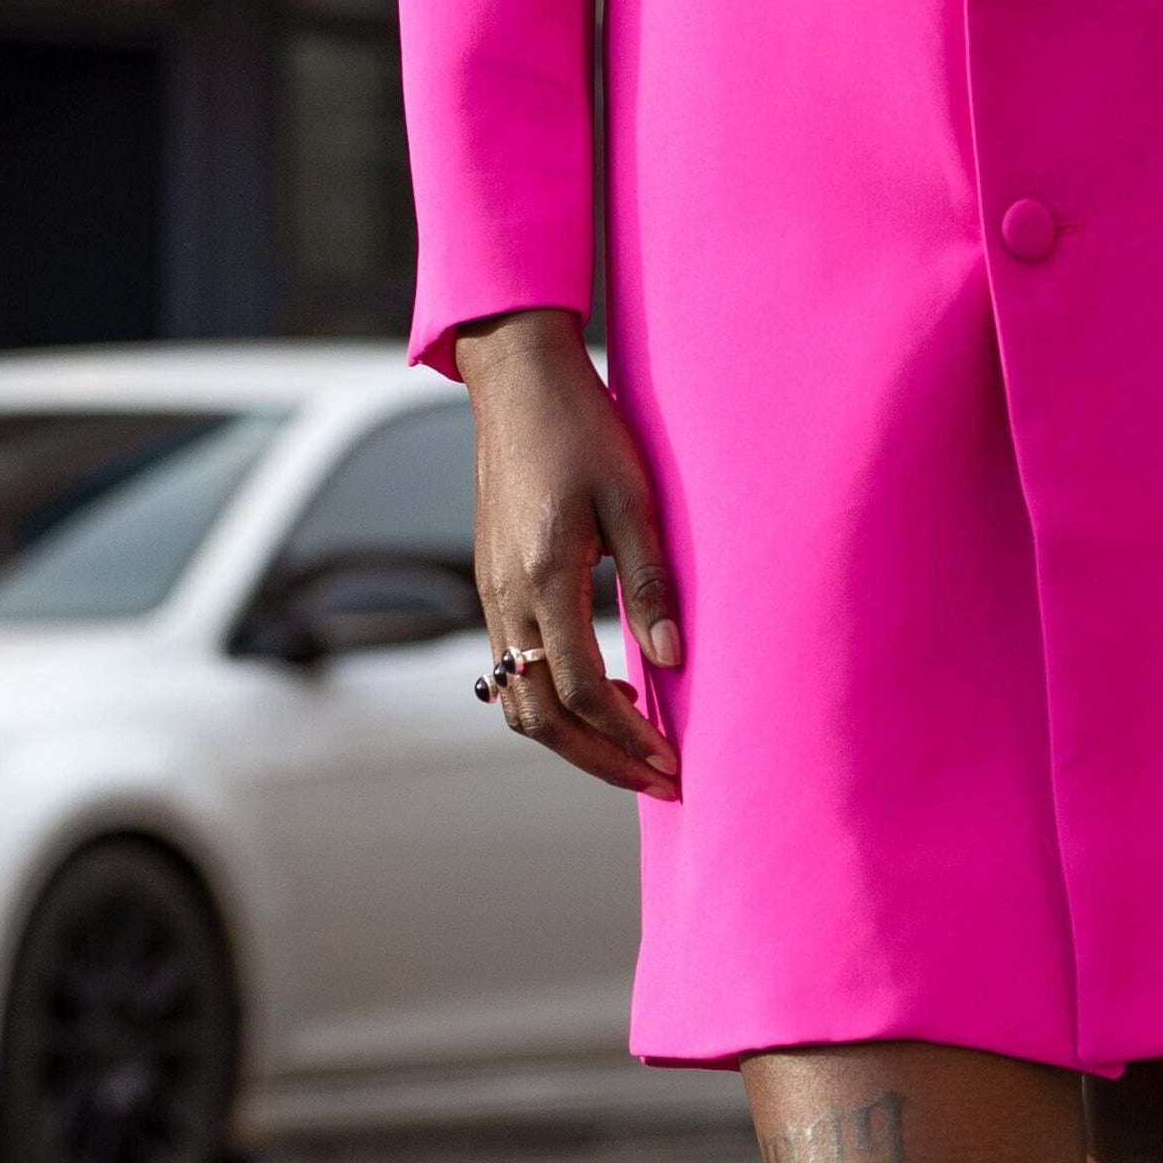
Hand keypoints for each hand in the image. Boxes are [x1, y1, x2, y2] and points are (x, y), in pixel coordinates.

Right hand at [454, 308, 682, 798]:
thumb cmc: (585, 428)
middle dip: (600, 760)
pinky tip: (600, 686)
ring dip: (572, 737)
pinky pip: (511, 668)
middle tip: (657, 780)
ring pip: (518, 700)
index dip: (627, 737)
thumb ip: (650, 580)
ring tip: (633, 745)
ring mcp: (491, 593)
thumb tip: (673, 659)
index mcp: (545, 576)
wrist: (518, 382)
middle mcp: (507, 596)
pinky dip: (549, 700)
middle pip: (541, 716)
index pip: (581, 690)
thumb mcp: (634, 495)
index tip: (671, 764)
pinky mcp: (490, 582)